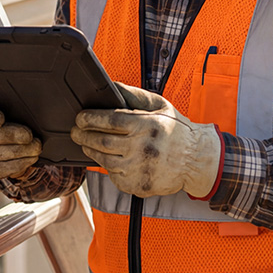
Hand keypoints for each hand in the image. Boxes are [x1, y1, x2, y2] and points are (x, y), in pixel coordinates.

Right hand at [0, 96, 41, 181]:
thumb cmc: (8, 112)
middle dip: (8, 136)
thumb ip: (12, 102)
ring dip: (15, 152)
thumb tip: (26, 108)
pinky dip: (14, 165)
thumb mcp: (6, 102)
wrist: (5, 133)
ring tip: (35, 148)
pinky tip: (29, 160)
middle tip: (29, 136)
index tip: (1, 119)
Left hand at [72, 83, 221, 197]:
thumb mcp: (160, 106)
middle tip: (76, 131)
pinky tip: (110, 158)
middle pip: (101, 141)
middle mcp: (141, 148)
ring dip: (91, 151)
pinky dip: (108, 167)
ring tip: (87, 143)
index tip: (80, 118)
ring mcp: (138, 169)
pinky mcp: (137, 185)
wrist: (196, 160)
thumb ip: (134, 95)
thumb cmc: (177, 131)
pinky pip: (114, 176)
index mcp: (146, 125)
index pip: (109, 120)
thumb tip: (111, 87)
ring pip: (104, 160)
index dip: (90, 118)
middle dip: (83, 135)